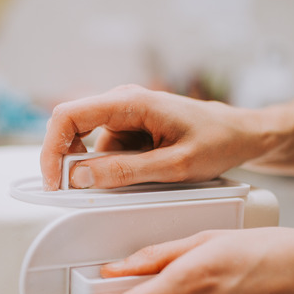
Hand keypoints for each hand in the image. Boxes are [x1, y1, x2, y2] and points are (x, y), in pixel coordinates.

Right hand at [40, 84, 267, 189]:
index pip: (68, 116)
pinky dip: (114, 168)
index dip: (52, 149)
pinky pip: (107, 150)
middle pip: (72, 128)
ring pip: (90, 145)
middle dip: (71, 163)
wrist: (242, 134)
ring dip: (101, 169)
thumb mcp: (174, 166)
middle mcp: (122, 102)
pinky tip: (144, 173)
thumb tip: (80, 177)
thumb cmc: (218, 140)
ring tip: (142, 179)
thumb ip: (126, 172)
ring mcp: (125, 115)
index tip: (54, 180)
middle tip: (84, 191)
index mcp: (131, 101)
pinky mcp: (130, 129)